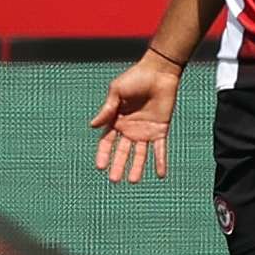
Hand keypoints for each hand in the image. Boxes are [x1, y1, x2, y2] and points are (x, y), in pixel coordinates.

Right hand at [90, 50, 183, 182]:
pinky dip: (161, 161)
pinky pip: (160, 149)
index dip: (103, 154)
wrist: (158, 72)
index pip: (107, 142)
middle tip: (115, 180)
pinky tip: (160, 175)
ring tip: (133, 181)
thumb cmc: (135, 78)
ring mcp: (145, 131)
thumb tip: (93, 126)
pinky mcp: (160, 130)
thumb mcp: (116, 91)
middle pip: (122, 151)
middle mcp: (130, 129)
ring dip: (137, 167)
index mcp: (116, 120)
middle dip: (118, 165)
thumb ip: (107, 109)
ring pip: (140, 154)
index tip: (100, 167)